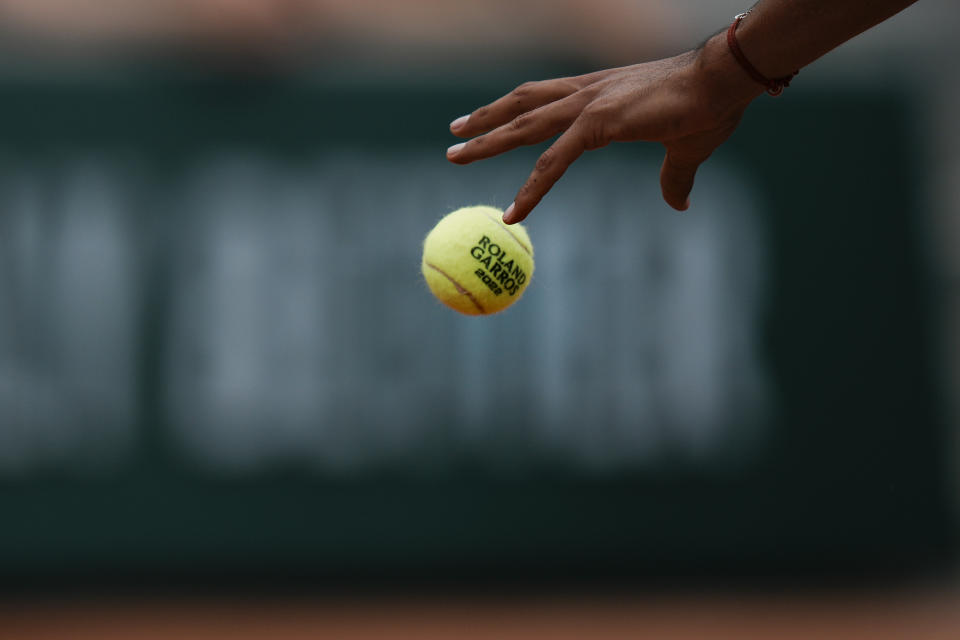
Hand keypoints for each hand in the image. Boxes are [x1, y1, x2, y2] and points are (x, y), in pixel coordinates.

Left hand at [446, 34, 761, 223]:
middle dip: (484, 120)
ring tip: (455, 155)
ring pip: (523, 125)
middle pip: (521, 104)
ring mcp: (588, 105)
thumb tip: (679, 204)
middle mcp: (586, 93)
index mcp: (599, 93)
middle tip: (454, 134)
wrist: (724, 80)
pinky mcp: (598, 123)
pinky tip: (514, 213)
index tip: (490, 123)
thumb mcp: (684, 149)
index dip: (515, 112)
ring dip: (486, 141)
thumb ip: (673, 177)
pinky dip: (531, 188)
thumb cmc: (710, 107)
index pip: (544, 100)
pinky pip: (554, 162)